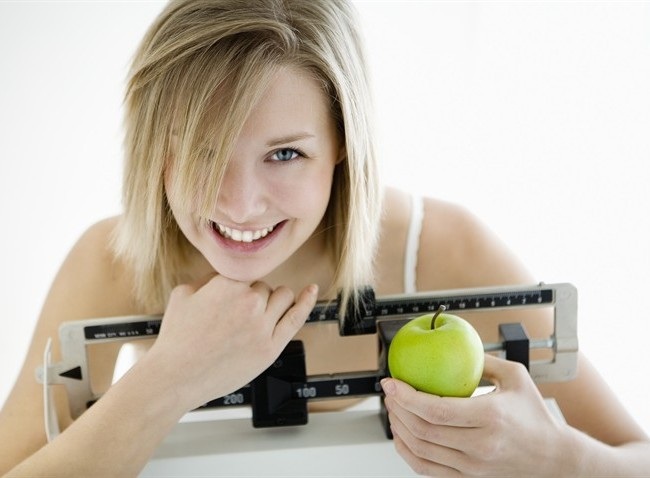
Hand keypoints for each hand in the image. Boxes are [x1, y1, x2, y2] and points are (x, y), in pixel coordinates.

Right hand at [143, 274, 317, 410]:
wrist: (176, 377)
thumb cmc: (177, 339)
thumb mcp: (183, 294)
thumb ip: (209, 278)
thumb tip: (227, 276)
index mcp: (228, 284)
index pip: (247, 272)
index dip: (237, 285)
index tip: (230, 298)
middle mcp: (249, 301)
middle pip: (265, 286)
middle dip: (252, 296)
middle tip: (233, 317)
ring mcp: (263, 325)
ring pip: (282, 296)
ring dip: (272, 301)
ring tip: (253, 317)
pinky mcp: (272, 347)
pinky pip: (296, 317)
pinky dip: (306, 301)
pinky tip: (312, 290)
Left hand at [382, 354, 573, 475]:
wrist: (555, 459)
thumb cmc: (537, 417)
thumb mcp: (516, 378)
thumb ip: (484, 360)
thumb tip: (455, 346)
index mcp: (490, 418)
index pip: (435, 410)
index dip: (406, 396)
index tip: (391, 382)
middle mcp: (479, 446)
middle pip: (422, 430)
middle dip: (397, 409)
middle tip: (390, 392)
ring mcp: (472, 467)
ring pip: (420, 450)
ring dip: (399, 429)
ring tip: (394, 409)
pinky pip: (426, 469)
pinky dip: (408, 452)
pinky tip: (402, 436)